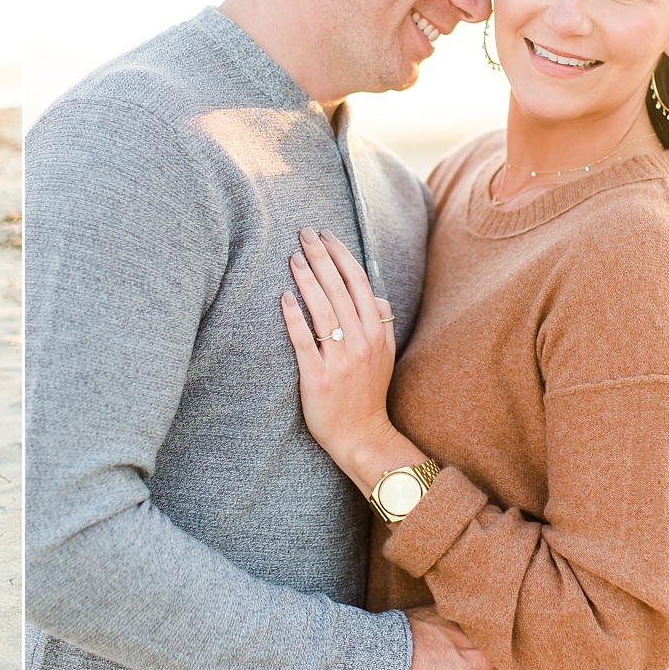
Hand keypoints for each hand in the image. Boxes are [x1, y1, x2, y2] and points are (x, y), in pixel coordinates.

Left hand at [279, 227, 398, 480]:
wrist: (361, 436)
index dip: (341, 256)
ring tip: (293, 257)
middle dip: (321, 257)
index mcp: (376, 333)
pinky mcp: (318, 377)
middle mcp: (360, 342)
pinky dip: (295, 318)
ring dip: (307, 280)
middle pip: (339, 290)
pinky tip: (284, 297)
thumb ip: (381, 324)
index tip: (326, 235)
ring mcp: (340, 360)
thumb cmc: (368, 393)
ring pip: (323, 311)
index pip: (359, 284)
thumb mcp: (385, 356)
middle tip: (304, 233)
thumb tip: (375, 296)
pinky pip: (305, 342)